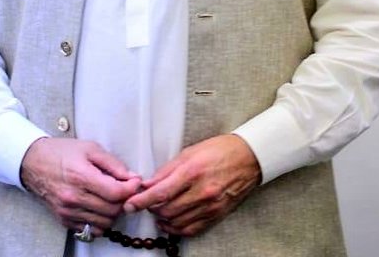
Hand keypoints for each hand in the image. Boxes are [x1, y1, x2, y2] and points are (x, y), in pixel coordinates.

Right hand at [20, 138, 140, 236]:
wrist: (34, 163)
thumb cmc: (62, 152)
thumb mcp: (90, 148)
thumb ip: (113, 164)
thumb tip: (132, 177)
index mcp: (81, 176)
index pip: (115, 193)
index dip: (131, 189)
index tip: (135, 182)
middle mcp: (74, 198)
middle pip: (112, 210)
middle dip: (124, 200)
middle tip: (125, 189)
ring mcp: (68, 211)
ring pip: (104, 222)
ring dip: (113, 212)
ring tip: (112, 197)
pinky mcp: (64, 220)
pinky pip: (91, 230)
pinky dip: (100, 221)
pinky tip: (99, 207)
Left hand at [123, 134, 260, 237]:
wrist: (248, 158)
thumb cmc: (218, 150)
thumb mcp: (189, 152)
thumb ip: (167, 170)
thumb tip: (148, 183)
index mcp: (192, 171)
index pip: (161, 192)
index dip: (142, 201)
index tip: (130, 205)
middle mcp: (201, 192)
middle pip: (167, 210)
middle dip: (151, 208)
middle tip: (145, 202)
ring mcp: (210, 206)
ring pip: (177, 221)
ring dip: (162, 218)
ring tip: (157, 209)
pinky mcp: (216, 215)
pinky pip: (191, 229)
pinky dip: (176, 228)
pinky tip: (170, 222)